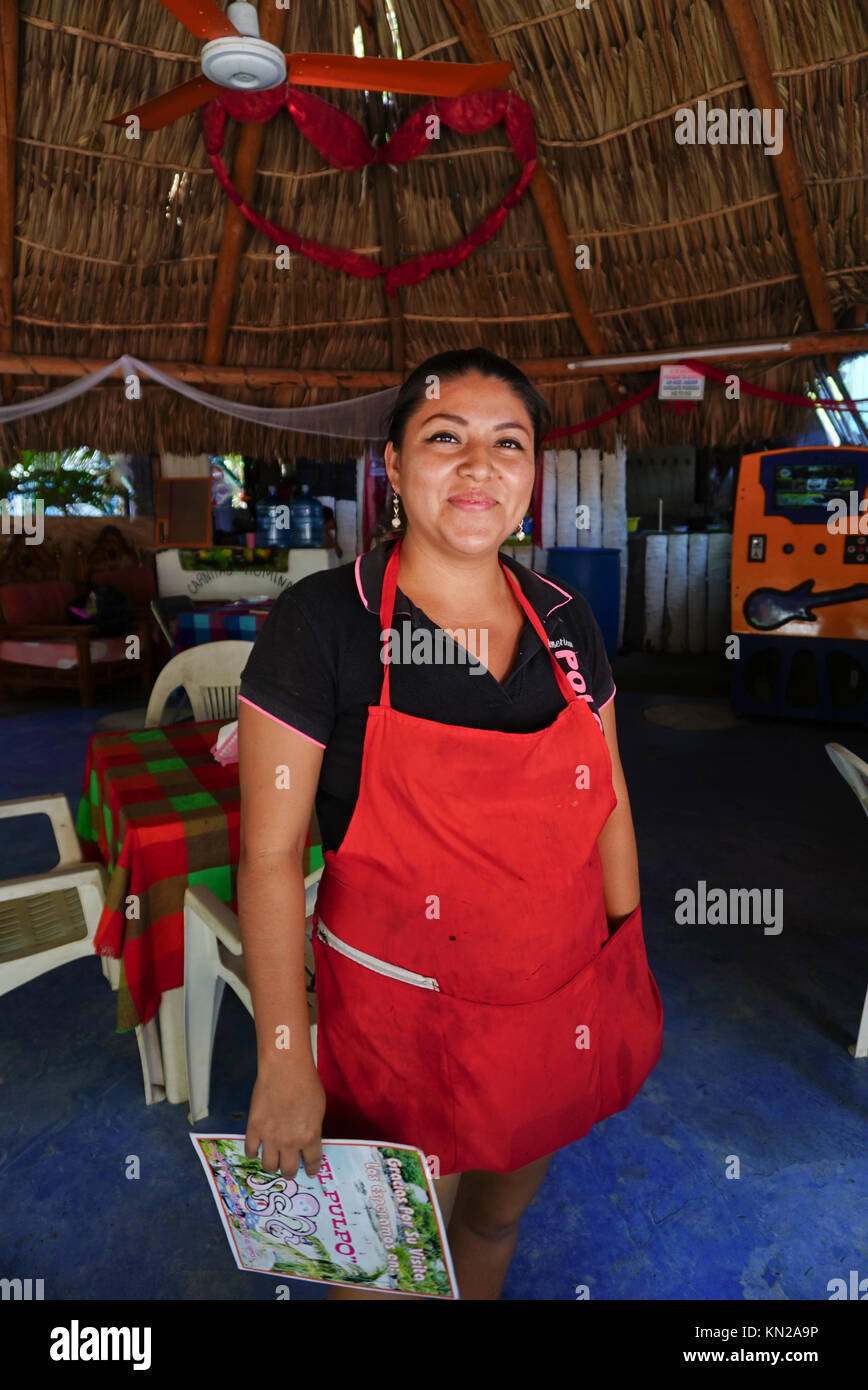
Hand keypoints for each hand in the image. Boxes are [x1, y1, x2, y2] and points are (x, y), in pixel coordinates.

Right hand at [245, 1061, 325, 1180]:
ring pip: (268, 1166)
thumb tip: (307, 1137)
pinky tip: (256, 1149)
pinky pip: (250, 1151)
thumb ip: (312, 1128)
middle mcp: (290, 1142)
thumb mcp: (318, 1109)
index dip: (311, 1169)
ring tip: (273, 1160)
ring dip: (272, 1165)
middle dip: (289, 1172)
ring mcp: (270, 1137)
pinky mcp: (254, 1129)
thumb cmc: (306, 1083)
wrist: (285, 1070)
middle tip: (289, 1168)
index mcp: (310, 1136)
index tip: (310, 1172)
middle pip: (288, 1170)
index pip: (311, 1162)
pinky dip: (254, 1153)